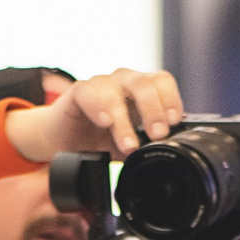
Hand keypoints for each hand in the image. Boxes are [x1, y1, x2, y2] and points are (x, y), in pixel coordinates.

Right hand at [5, 69, 185, 162]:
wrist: (65, 141)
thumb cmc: (102, 139)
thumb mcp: (132, 145)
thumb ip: (149, 145)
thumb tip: (172, 156)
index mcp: (142, 91)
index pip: (162, 82)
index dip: (171, 99)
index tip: (174, 122)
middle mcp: (124, 82)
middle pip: (145, 83)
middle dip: (154, 110)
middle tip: (157, 134)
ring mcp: (101, 84)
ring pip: (117, 91)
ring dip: (126, 121)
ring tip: (129, 145)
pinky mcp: (79, 91)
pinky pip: (89, 92)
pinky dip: (99, 107)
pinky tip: (105, 122)